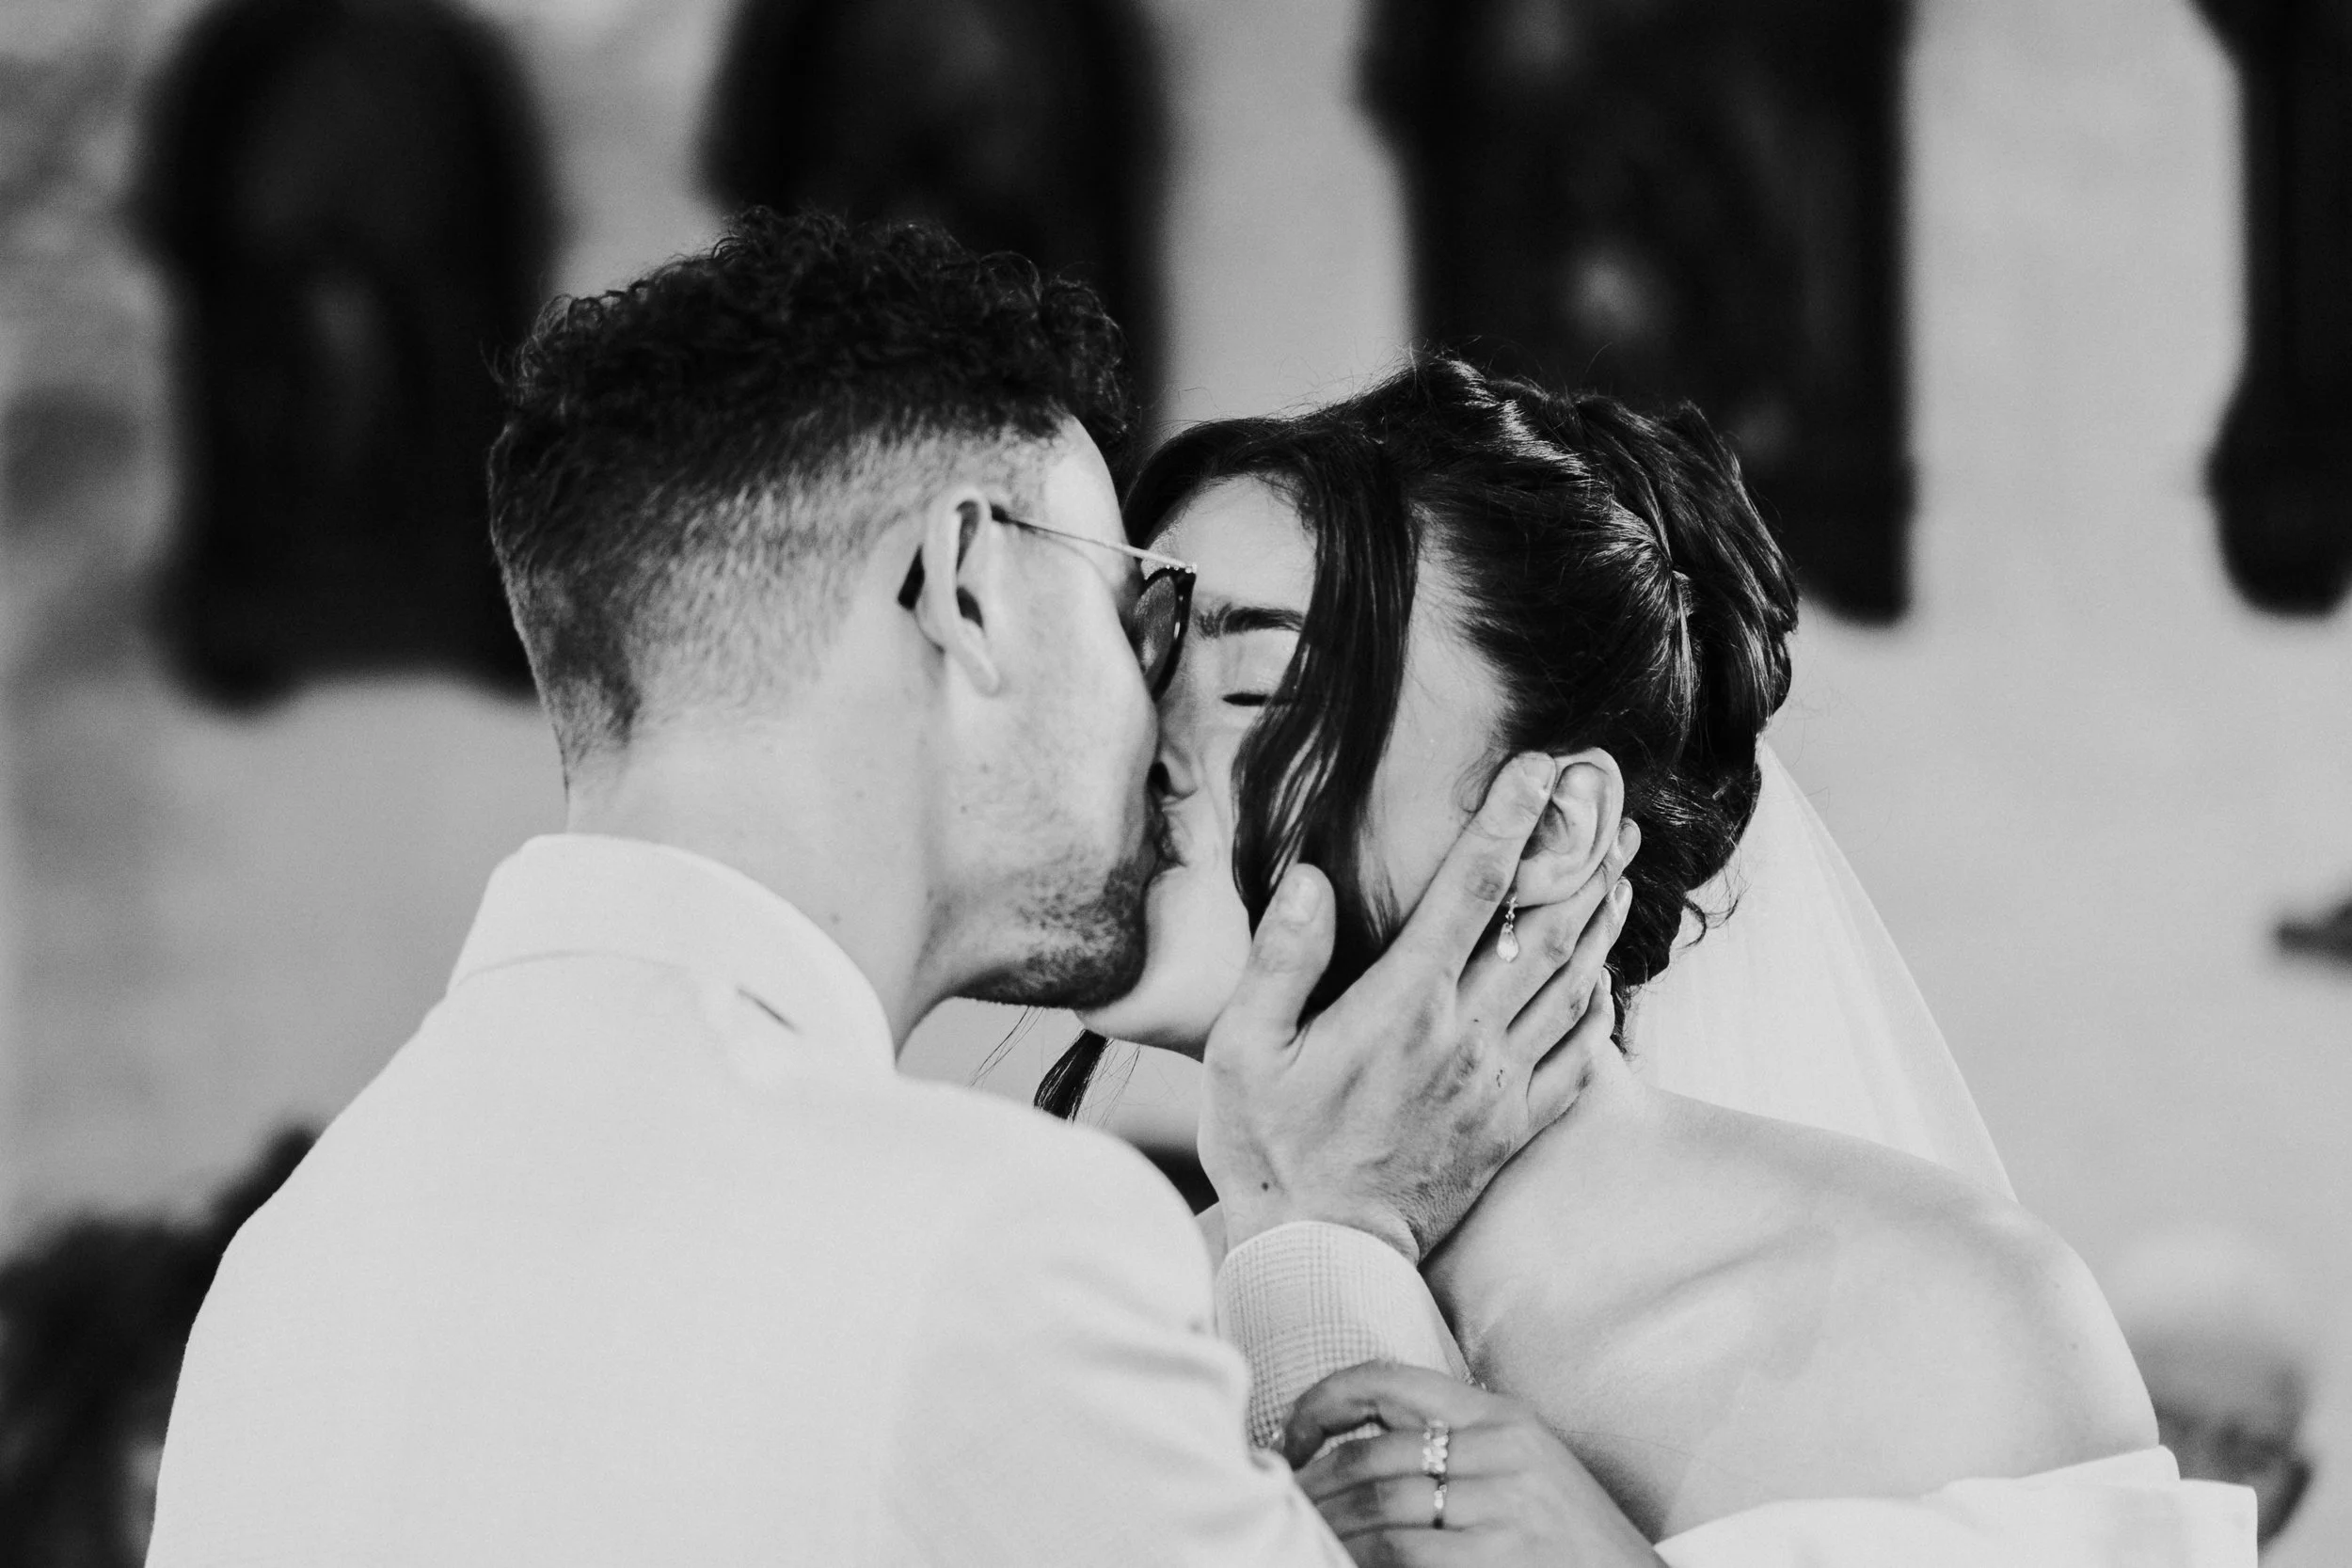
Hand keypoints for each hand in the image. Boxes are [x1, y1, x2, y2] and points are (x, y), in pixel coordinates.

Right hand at [1200, 752, 1637, 1260]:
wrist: (1318, 1255)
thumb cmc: (1270, 1148)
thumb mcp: (1242, 1049)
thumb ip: (1280, 958)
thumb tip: (1314, 879)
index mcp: (1402, 1006)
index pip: (1470, 890)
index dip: (1507, 821)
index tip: (1539, 768)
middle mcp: (1465, 1038)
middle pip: (1547, 928)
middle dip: (1583, 860)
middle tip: (1610, 811)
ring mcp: (1498, 1086)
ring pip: (1574, 985)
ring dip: (1603, 922)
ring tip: (1622, 873)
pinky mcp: (1513, 1128)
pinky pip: (1581, 1057)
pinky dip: (1601, 1008)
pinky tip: (1604, 977)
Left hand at [1287, 1363, 1662, 1567]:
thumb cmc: (1571, 1541)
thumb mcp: (1524, 1469)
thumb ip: (1454, 1446)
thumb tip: (1353, 1450)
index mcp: (1504, 1418)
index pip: (1388, 1380)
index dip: (1323, 1402)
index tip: (1291, 1435)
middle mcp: (1504, 1455)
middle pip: (1372, 1458)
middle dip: (1312, 1484)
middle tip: (1281, 1503)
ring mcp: (1504, 1512)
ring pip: (1379, 1511)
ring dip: (1327, 1528)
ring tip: (1300, 1539)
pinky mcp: (1497, 1564)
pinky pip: (1401, 1557)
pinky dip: (1359, 1560)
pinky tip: (1340, 1563)